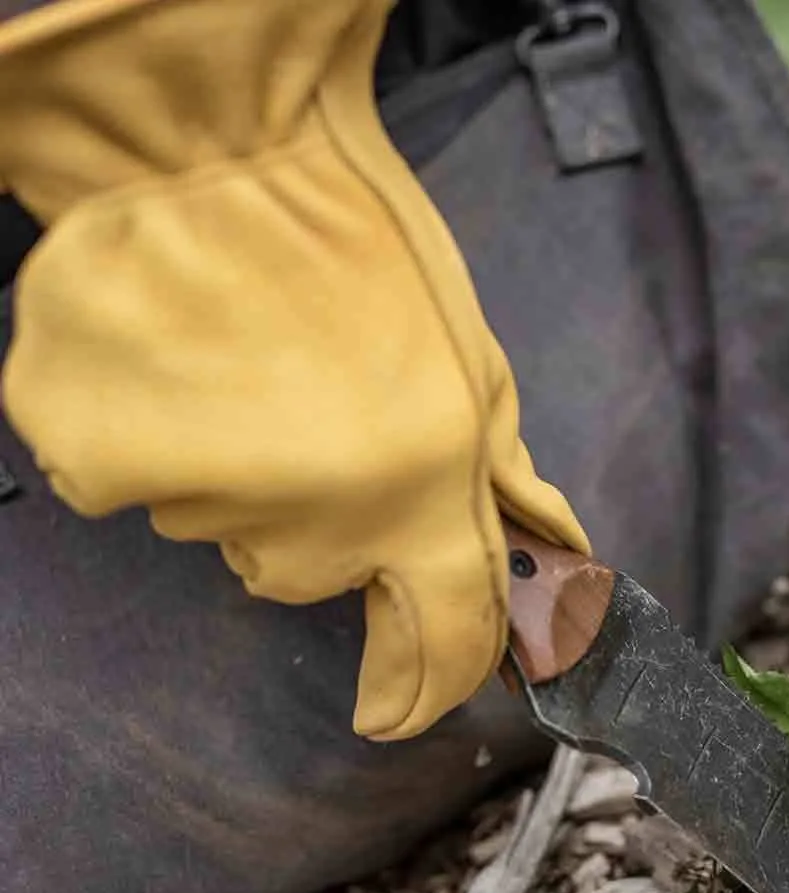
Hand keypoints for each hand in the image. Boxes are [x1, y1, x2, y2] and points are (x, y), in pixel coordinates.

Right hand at [0, 0, 587, 740]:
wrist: (212, 145)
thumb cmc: (359, 241)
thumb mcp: (470, 360)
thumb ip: (502, 479)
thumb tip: (549, 556)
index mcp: (424, 499)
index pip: (444, 645)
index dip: (426, 692)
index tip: (398, 713)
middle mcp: (318, 527)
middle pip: (319, 575)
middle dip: (325, 515)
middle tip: (310, 408)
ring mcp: (204, 502)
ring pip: (233, 526)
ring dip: (244, 470)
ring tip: (246, 370)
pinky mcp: (102, 467)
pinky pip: (142, 488)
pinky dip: (155, 445)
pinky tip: (175, 372)